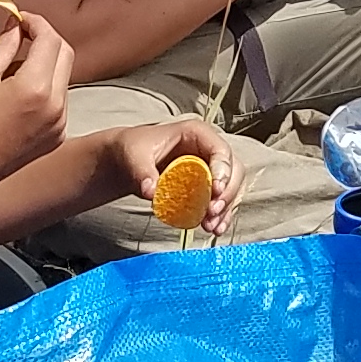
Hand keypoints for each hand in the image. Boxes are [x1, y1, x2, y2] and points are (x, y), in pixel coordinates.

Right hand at [0, 9, 73, 178]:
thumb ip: (2, 45)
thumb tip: (16, 27)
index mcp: (36, 87)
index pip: (50, 39)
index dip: (36, 23)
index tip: (21, 20)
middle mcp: (56, 105)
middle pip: (65, 54)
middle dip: (45, 39)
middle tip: (21, 37)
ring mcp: (60, 122)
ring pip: (63, 76)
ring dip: (44, 65)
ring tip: (12, 72)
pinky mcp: (58, 134)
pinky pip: (60, 99)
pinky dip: (45, 88)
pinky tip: (19, 96)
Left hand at [107, 117, 238, 231]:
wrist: (128, 160)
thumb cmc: (133, 149)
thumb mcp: (134, 156)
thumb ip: (143, 173)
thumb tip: (151, 192)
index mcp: (196, 134)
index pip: (220, 150)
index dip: (223, 171)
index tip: (215, 191)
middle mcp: (208, 149)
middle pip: (232, 170)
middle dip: (227, 193)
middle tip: (212, 211)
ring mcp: (210, 168)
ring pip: (230, 187)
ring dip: (226, 208)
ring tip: (211, 226)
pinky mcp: (206, 186)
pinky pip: (220, 200)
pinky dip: (220, 215)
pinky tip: (214, 228)